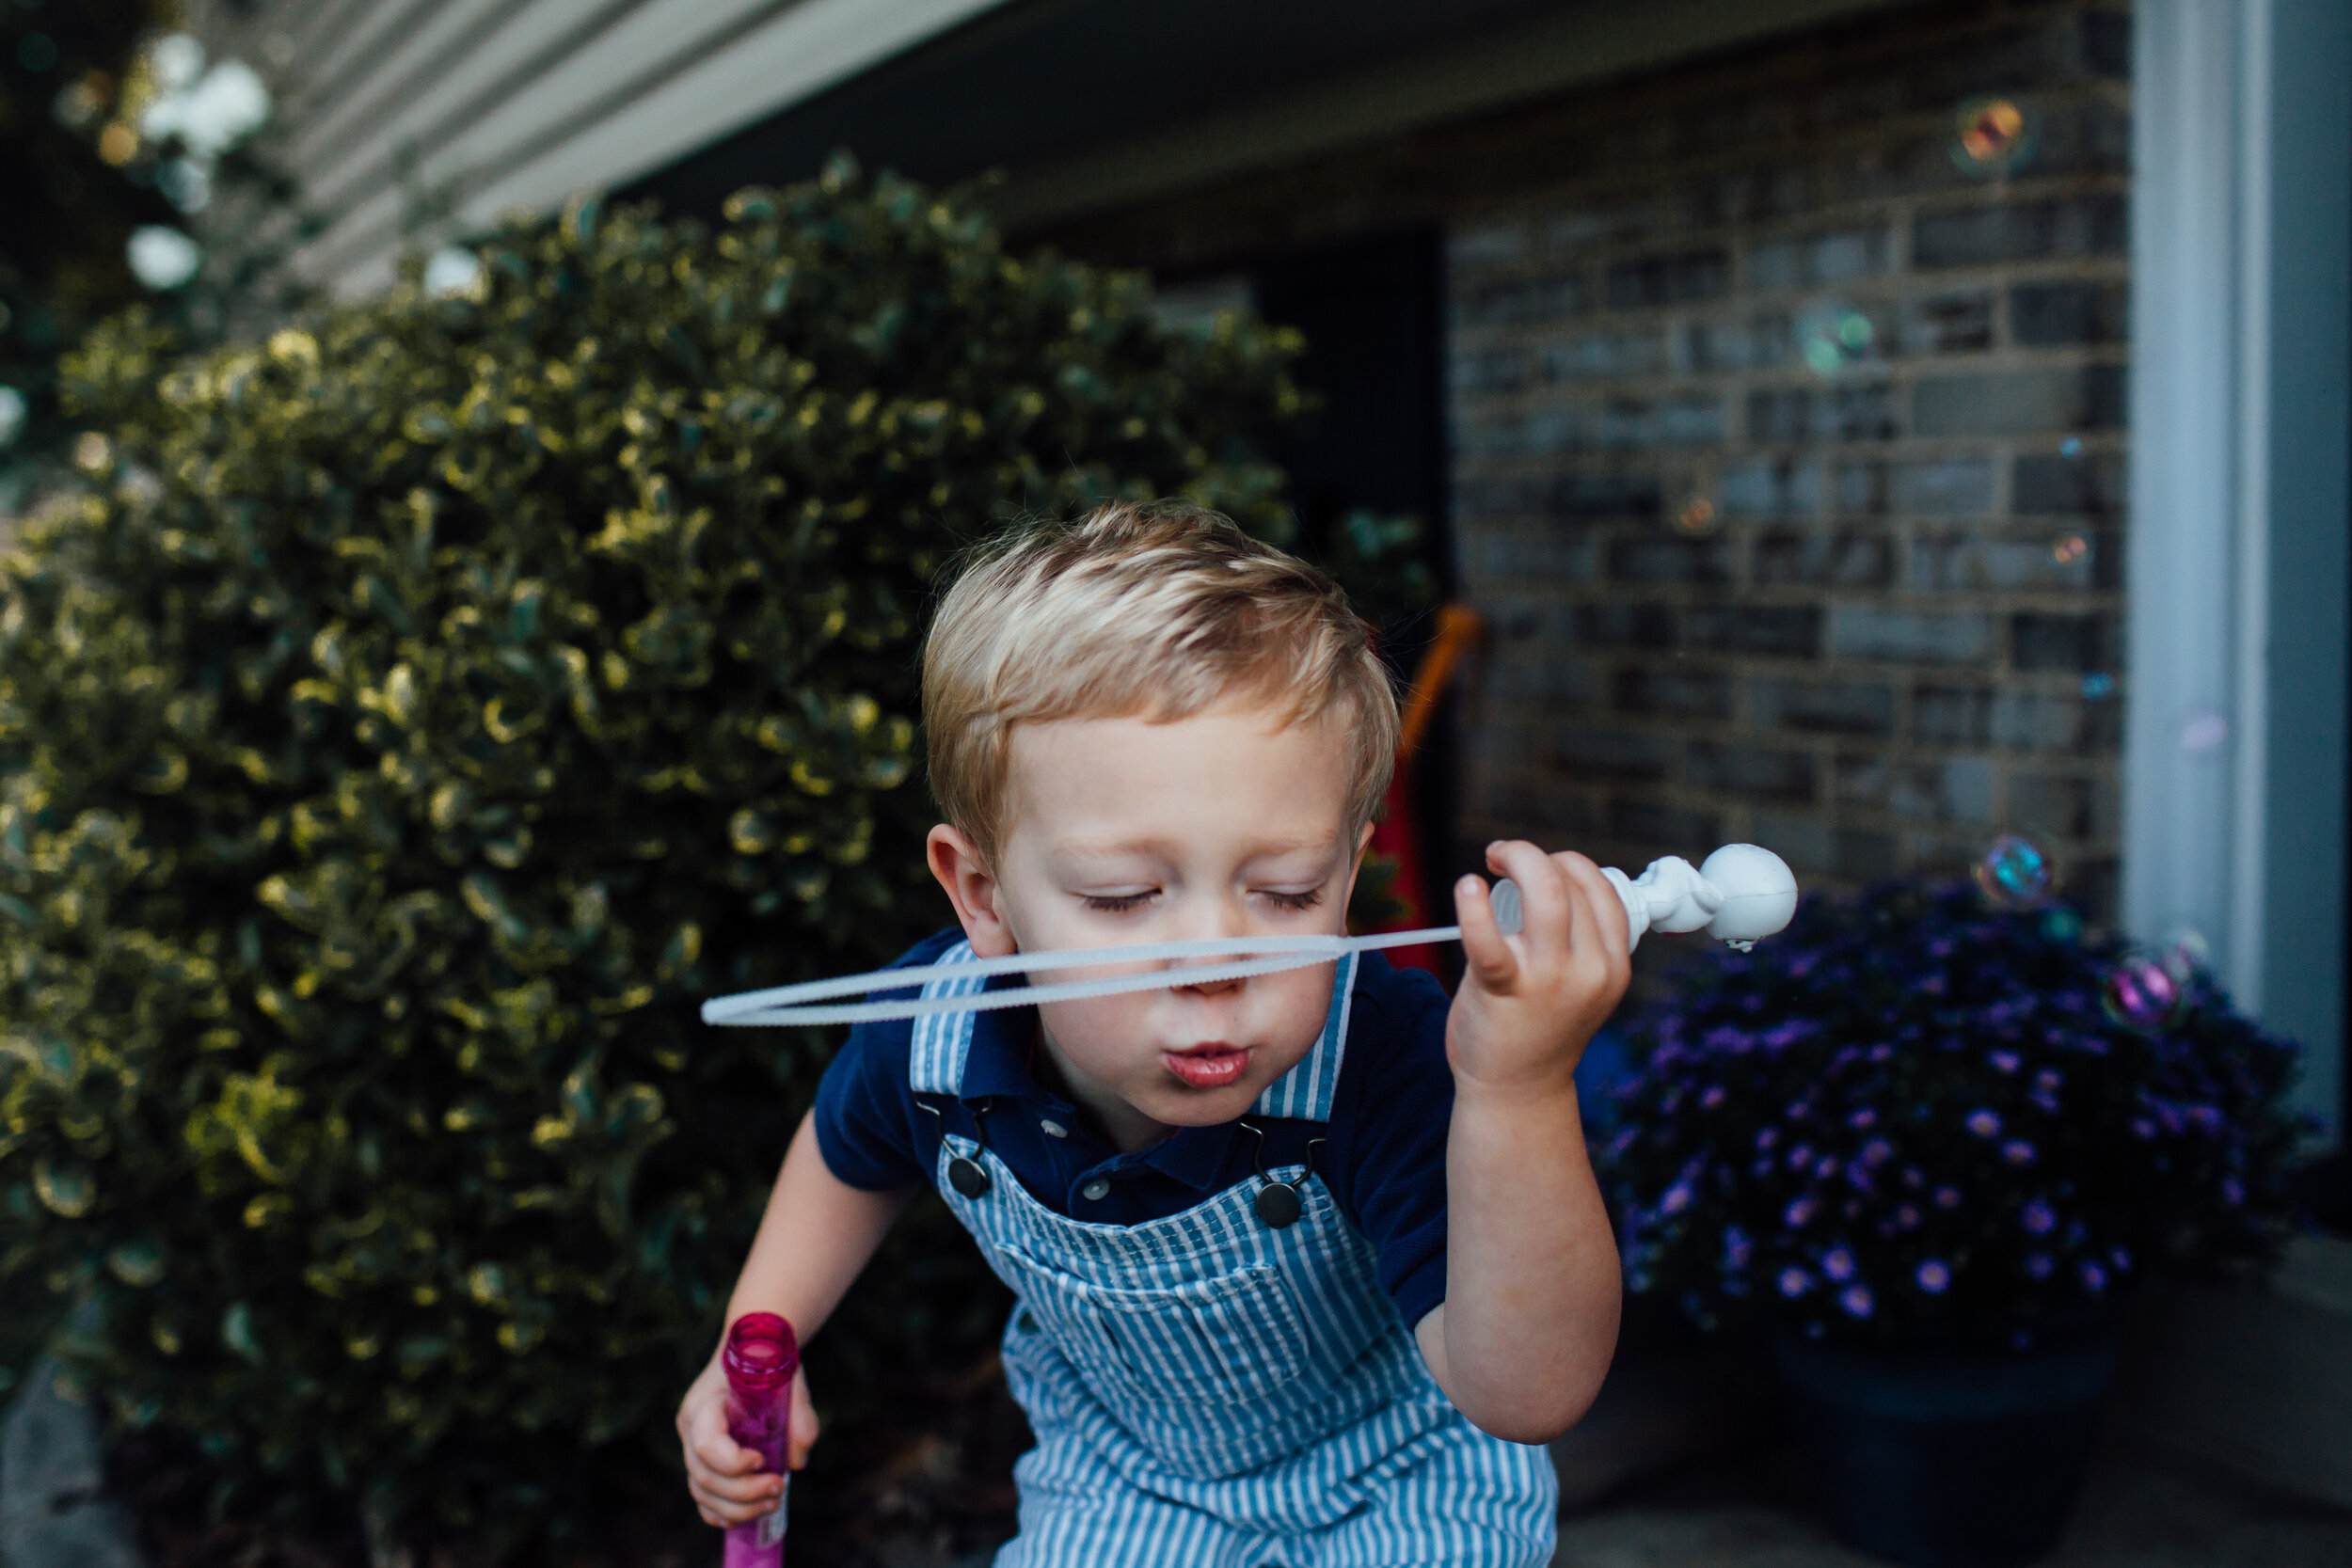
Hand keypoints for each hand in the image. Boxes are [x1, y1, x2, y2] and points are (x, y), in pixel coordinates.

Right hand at [677, 1353, 818, 1528]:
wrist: (752, 1353)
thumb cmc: (769, 1364)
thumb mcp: (790, 1377)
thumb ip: (800, 1414)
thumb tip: (796, 1461)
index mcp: (704, 1403)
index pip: (706, 1443)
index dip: (732, 1461)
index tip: (763, 1460)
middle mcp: (690, 1428)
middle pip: (704, 1476)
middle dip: (743, 1492)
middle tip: (780, 1487)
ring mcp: (692, 1449)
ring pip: (703, 1492)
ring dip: (739, 1508)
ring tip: (775, 1501)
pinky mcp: (702, 1464)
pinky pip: (703, 1499)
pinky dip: (723, 1513)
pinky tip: (750, 1514)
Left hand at [1447, 841, 1630, 1095]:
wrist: (1516, 1090)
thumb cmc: (1539, 1027)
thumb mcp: (1582, 984)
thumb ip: (1580, 941)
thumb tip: (1556, 877)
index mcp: (1614, 965)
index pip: (1603, 889)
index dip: (1569, 862)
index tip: (1538, 861)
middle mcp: (1591, 970)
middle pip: (1571, 883)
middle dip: (1535, 855)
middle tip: (1502, 856)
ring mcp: (1550, 981)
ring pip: (1545, 893)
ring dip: (1517, 858)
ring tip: (1490, 859)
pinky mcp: (1505, 989)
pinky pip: (1489, 941)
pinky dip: (1474, 908)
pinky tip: (1467, 888)